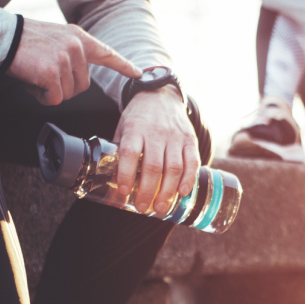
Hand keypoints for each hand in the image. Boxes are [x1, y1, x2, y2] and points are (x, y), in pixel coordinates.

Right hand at [7, 19, 141, 105]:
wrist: (4, 37)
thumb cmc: (26, 42)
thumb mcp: (57, 38)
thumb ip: (73, 53)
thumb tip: (81, 77)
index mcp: (79, 37)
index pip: (107, 53)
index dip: (123, 65)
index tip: (138, 73)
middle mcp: (76, 47)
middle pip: (82, 86)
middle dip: (63, 86)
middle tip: (44, 73)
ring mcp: (65, 59)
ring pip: (68, 94)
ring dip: (50, 91)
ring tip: (36, 73)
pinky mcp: (52, 73)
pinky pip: (54, 99)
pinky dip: (42, 97)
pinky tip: (32, 82)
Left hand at [112, 85, 200, 215]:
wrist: (161, 96)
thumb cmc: (139, 117)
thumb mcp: (123, 127)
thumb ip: (120, 150)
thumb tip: (112, 181)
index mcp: (135, 129)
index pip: (130, 152)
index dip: (126, 174)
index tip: (124, 192)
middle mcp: (156, 132)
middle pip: (153, 166)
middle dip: (148, 191)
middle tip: (143, 208)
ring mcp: (175, 136)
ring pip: (173, 168)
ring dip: (167, 192)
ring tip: (160, 208)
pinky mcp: (190, 140)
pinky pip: (192, 162)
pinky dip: (188, 179)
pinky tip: (182, 193)